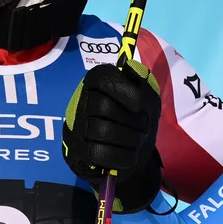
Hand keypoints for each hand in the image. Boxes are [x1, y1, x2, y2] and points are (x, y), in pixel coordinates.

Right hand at [64, 63, 163, 208]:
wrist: (128, 151)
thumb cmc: (136, 118)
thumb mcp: (146, 97)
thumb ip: (142, 81)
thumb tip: (130, 67)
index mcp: (96, 82)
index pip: (103, 78)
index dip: (124, 90)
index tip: (140, 106)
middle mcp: (81, 101)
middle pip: (103, 106)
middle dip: (132, 121)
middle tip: (144, 127)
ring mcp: (76, 126)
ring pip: (101, 130)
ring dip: (129, 139)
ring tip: (138, 141)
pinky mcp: (76, 150)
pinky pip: (97, 153)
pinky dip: (121, 156)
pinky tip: (130, 155)